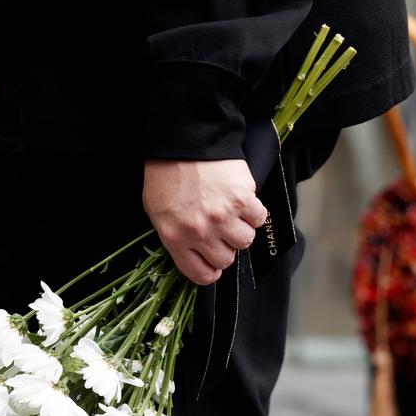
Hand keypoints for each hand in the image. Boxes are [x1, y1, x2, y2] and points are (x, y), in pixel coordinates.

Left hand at [143, 158, 267, 284]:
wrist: (184, 141)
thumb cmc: (167, 175)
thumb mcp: (157, 211)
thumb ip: (176, 236)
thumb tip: (195, 255)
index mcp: (175, 238)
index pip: (201, 274)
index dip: (210, 271)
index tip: (214, 263)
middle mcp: (199, 232)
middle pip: (226, 260)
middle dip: (225, 247)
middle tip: (220, 230)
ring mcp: (222, 216)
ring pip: (245, 241)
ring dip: (241, 229)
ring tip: (231, 213)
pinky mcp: (242, 199)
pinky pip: (259, 218)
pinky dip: (254, 212)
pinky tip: (243, 200)